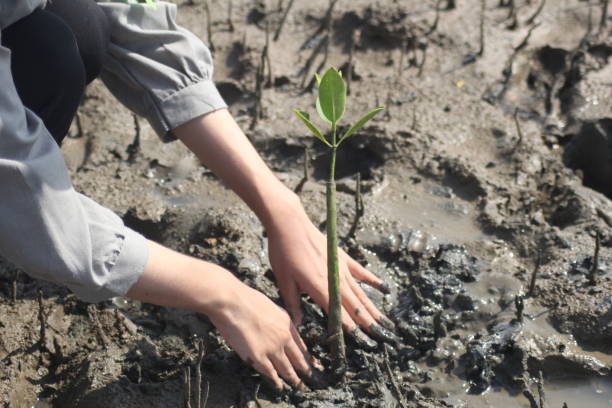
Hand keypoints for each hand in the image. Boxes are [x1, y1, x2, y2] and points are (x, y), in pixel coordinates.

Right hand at [127, 241, 314, 388]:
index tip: (313, 363)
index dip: (307, 355)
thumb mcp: (268, 306)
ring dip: (293, 378)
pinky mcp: (258, 356)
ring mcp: (272, 348)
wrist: (231, 301)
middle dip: (305, 369)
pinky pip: (270, 372)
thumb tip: (274, 328)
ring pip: (286, 368)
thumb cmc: (244, 299)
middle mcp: (283, 337)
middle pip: (298, 358)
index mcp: (286, 323)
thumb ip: (274, 320)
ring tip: (299, 385)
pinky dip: (276, 381)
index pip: (301, 344)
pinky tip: (280, 386)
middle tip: (311, 377)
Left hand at [266, 202, 393, 340]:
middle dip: (369, 323)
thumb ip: (293, 304)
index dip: (350, 329)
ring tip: (385, 322)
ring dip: (373, 308)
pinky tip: (384, 289)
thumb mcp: (283, 281)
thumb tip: (297, 324)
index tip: (362, 342)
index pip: (338, 314)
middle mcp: (334, 279)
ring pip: (361, 292)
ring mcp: (341, 267)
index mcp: (319, 288)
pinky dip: (373, 281)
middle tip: (382, 337)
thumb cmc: (283, 252)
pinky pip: (361, 272)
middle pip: (355, 305)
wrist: (290, 223)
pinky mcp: (343, 257)